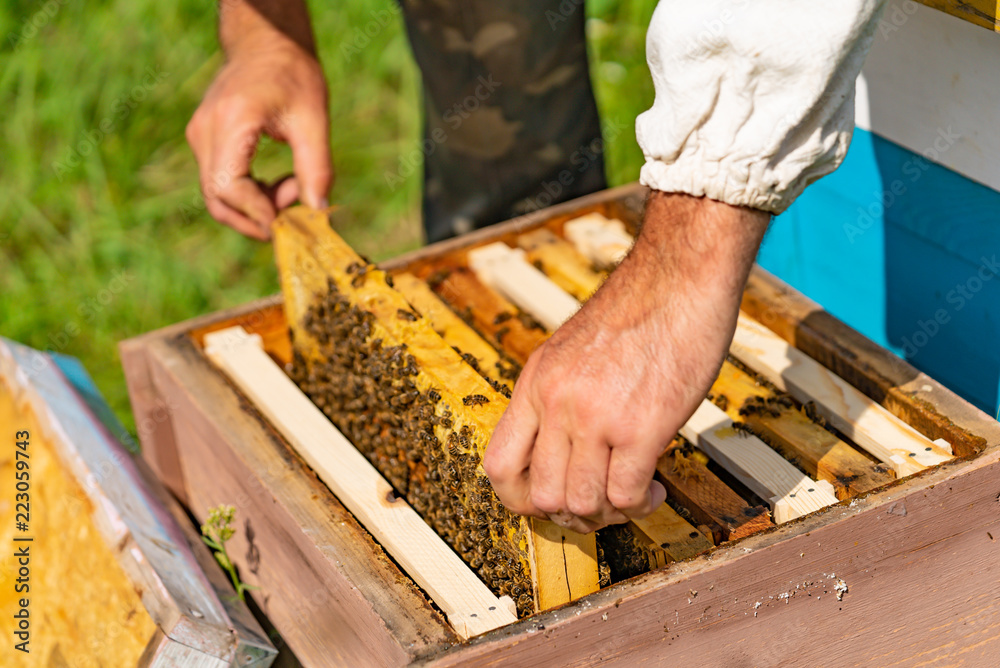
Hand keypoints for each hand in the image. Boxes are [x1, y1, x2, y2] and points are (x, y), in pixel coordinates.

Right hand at [187, 34, 330, 238]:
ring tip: (292, 188)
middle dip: (255, 218)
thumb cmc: (294, 75)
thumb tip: (317, 211)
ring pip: (217, 195)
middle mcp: (205, 130)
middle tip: (293, 216)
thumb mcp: (314, 120)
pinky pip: (220, 182)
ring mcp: (199, 135)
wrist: (266, 43)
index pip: (228, 186)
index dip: (256, 213)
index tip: (287, 224)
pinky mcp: (203, 141)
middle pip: (216, 198)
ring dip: (255, 206)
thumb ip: (316, 168)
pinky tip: (278, 183)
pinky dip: (249, 194)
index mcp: (231, 121)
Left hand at [484, 192, 770, 532]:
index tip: (551, 500)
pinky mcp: (641, 426)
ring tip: (632, 495)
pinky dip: (640, 504)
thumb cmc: (636, 312)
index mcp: (534, 385)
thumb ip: (557, 400)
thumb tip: (560, 454)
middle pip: (541, 496)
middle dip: (571, 515)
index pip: (499, 466)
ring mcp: (595, 416)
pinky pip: (625, 495)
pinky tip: (654, 486)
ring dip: (609, 514)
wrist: (679, 278)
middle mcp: (556, 403)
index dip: (521, 499)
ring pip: (581, 504)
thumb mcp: (569, 352)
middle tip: (601, 504)